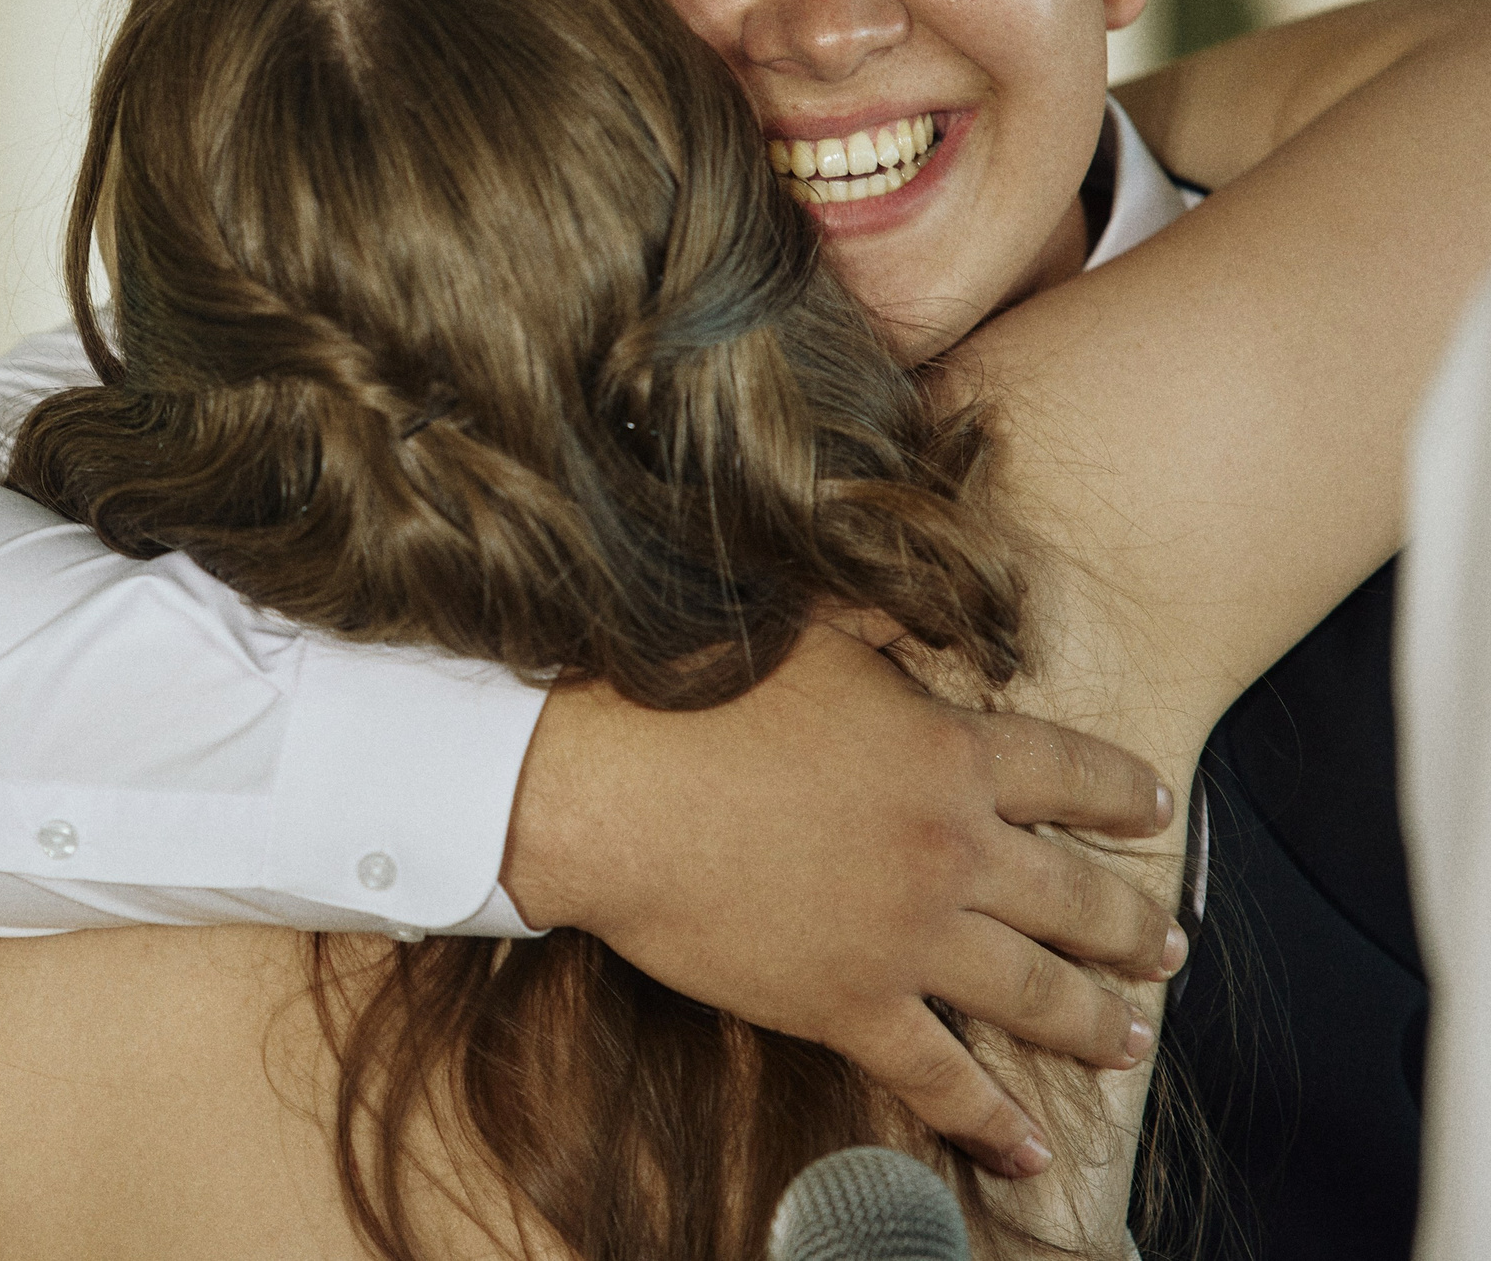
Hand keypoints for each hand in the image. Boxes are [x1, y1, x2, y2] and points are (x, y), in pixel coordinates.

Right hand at [499, 619, 1183, 1178]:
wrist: (610, 789)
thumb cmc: (691, 697)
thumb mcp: (810, 631)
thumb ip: (887, 631)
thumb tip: (922, 626)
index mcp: (948, 753)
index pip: (1072, 774)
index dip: (1124, 793)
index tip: (1156, 811)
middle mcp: (952, 848)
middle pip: (1077, 896)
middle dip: (1133, 926)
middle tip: (1167, 946)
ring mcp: (907, 935)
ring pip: (1034, 992)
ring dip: (1093, 1020)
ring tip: (1129, 1039)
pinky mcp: (849, 1004)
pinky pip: (939, 1076)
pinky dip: (988, 1119)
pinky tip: (1027, 1150)